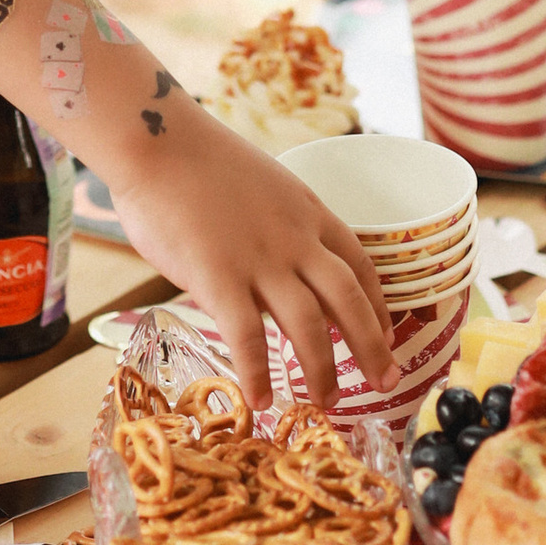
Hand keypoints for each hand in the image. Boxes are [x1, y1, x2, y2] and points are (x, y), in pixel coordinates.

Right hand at [100, 106, 390, 407]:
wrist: (158, 140)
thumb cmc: (199, 161)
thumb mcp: (263, 184)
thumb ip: (277, 228)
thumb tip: (276, 271)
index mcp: (307, 212)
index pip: (360, 264)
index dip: (378, 305)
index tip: (388, 334)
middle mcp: (294, 238)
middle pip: (349, 300)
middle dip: (373, 347)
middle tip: (386, 383)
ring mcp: (259, 259)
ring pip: (309, 326)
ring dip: (323, 371)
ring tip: (326, 404)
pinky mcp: (218, 277)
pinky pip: (247, 337)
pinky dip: (258, 373)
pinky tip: (260, 401)